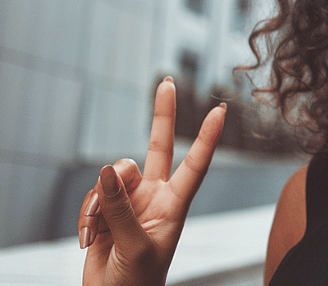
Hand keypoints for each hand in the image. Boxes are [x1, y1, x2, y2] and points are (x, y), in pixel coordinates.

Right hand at [78, 77, 226, 285]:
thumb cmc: (137, 281)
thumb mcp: (135, 246)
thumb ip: (121, 208)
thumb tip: (107, 169)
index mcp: (175, 205)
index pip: (196, 164)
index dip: (208, 137)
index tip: (221, 110)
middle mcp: (155, 195)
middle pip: (159, 146)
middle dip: (162, 114)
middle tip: (167, 81)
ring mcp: (130, 200)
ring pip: (113, 174)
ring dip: (100, 200)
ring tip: (99, 231)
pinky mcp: (106, 209)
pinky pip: (92, 195)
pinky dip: (86, 214)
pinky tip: (89, 238)